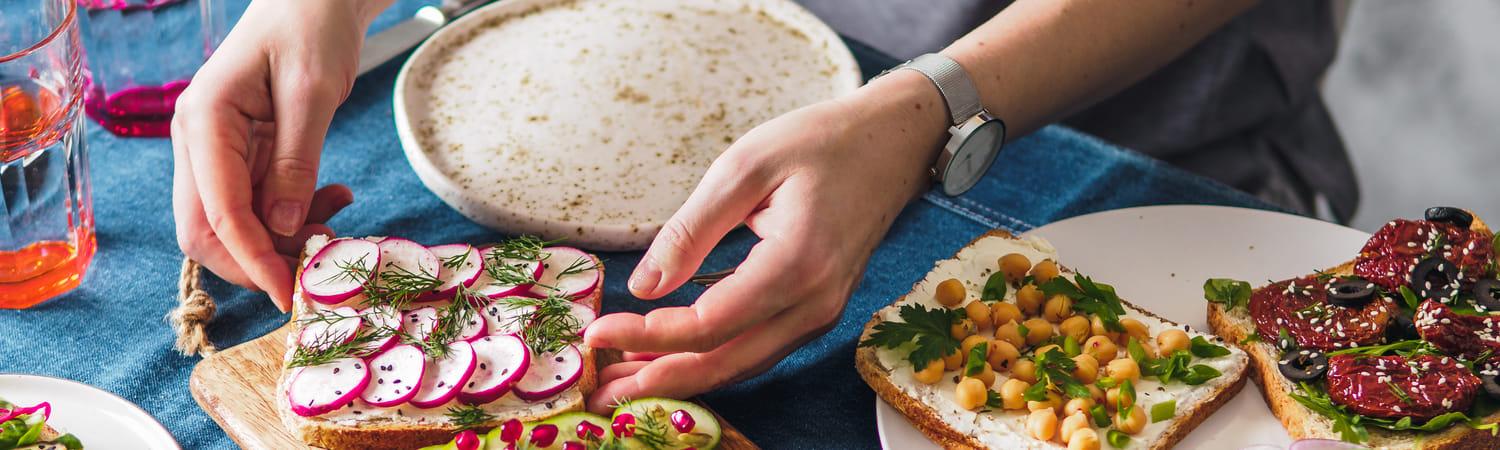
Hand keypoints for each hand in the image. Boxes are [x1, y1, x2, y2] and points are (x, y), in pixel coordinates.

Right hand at [172, 0, 385, 309]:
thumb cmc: (311, 28)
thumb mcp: (312, 93)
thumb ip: (296, 162)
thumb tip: (284, 228)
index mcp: (203, 121)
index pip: (218, 214)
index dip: (253, 260)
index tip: (291, 293)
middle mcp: (197, 142)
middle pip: (208, 232)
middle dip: (260, 259)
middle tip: (318, 262)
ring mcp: (215, 151)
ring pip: (235, 226)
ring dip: (285, 238)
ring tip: (338, 213)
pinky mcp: (241, 156)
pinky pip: (258, 206)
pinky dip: (294, 216)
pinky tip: (333, 197)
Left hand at [583, 70, 948, 410]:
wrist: (893, 142)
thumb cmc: (821, 142)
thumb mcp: (745, 167)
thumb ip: (691, 230)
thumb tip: (643, 286)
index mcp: (797, 265)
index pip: (708, 324)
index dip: (648, 336)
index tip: (598, 331)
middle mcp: (815, 304)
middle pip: (725, 363)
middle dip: (657, 381)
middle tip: (598, 390)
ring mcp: (821, 313)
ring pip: (742, 365)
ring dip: (682, 375)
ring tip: (622, 380)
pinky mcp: (817, 311)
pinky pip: (758, 350)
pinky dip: (711, 359)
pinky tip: (672, 356)